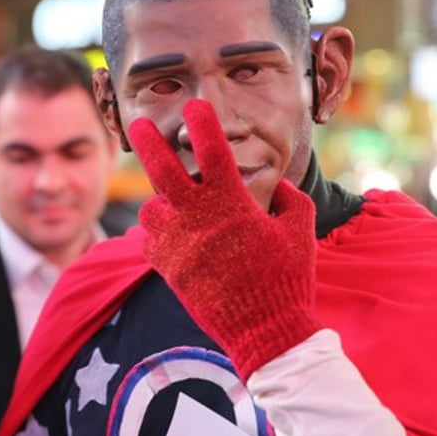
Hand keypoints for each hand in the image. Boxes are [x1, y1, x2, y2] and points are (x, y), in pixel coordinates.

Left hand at [128, 99, 320, 378]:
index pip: (212, 151)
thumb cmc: (288, 279)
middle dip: (147, 141)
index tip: (194, 105)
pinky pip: (149, 242)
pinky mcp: (168, 271)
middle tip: (136, 124)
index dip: (202, 123)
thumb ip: (291, 200)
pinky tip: (172, 236)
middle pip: (161, 170)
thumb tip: (278, 185)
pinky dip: (157, 235)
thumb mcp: (300, 232)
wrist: (265, 330)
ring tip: (175, 206)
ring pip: (151, 208)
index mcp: (232, 204)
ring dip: (160, 201)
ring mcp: (179, 246)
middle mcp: (199, 220)